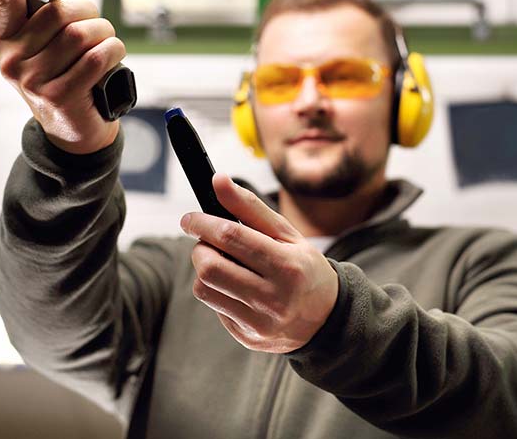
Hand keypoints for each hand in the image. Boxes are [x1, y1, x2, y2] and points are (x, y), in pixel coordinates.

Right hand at [0, 0, 126, 153]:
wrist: (74, 131)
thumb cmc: (64, 80)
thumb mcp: (52, 46)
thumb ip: (52, 7)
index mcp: (6, 42)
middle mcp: (13, 61)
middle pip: (60, 14)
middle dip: (89, 13)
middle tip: (97, 23)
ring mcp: (34, 81)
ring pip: (81, 35)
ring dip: (105, 33)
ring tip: (107, 43)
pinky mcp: (60, 95)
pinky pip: (97, 58)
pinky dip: (114, 51)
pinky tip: (114, 55)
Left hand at [180, 174, 339, 352]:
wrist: (326, 318)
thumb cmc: (303, 266)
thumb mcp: (286, 233)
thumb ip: (250, 206)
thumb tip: (218, 180)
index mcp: (287, 265)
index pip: (232, 237)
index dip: (203, 223)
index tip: (190, 218)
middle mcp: (274, 297)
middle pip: (210, 267)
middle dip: (200, 247)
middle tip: (207, 241)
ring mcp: (259, 322)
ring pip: (204, 289)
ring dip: (205, 269)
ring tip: (222, 262)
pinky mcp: (247, 336)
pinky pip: (214, 306)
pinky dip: (217, 290)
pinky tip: (236, 286)